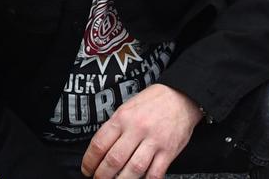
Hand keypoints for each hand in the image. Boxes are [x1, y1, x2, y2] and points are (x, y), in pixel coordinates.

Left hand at [80, 83, 202, 178]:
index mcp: (123, 117)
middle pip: (114, 159)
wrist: (181, 97)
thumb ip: (115, 127)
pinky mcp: (168, 151)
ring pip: (134, 169)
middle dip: (102, 175)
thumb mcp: (127, 107)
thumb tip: (100, 149)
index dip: (89, 161)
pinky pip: (155, 173)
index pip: (99, 143)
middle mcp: (137, 129)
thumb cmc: (153, 102)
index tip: (87, 169)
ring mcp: (154, 141)